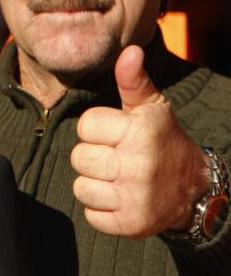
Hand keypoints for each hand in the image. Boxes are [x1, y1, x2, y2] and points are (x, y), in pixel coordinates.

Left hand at [72, 45, 208, 237]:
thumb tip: (130, 51)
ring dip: (96, 185)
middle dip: (95, 157)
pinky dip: (102, 210)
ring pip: (81, 187)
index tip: (120, 135)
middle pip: (79, 157)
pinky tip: (123, 201)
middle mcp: (140, 165)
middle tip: (120, 159)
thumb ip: (133, 80)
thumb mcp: (152, 108)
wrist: (196, 190)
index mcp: (141, 132)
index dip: (98, 130)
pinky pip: (91, 215)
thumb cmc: (163, 141)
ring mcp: (136, 197)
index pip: (85, 126)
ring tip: (121, 180)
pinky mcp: (131, 225)